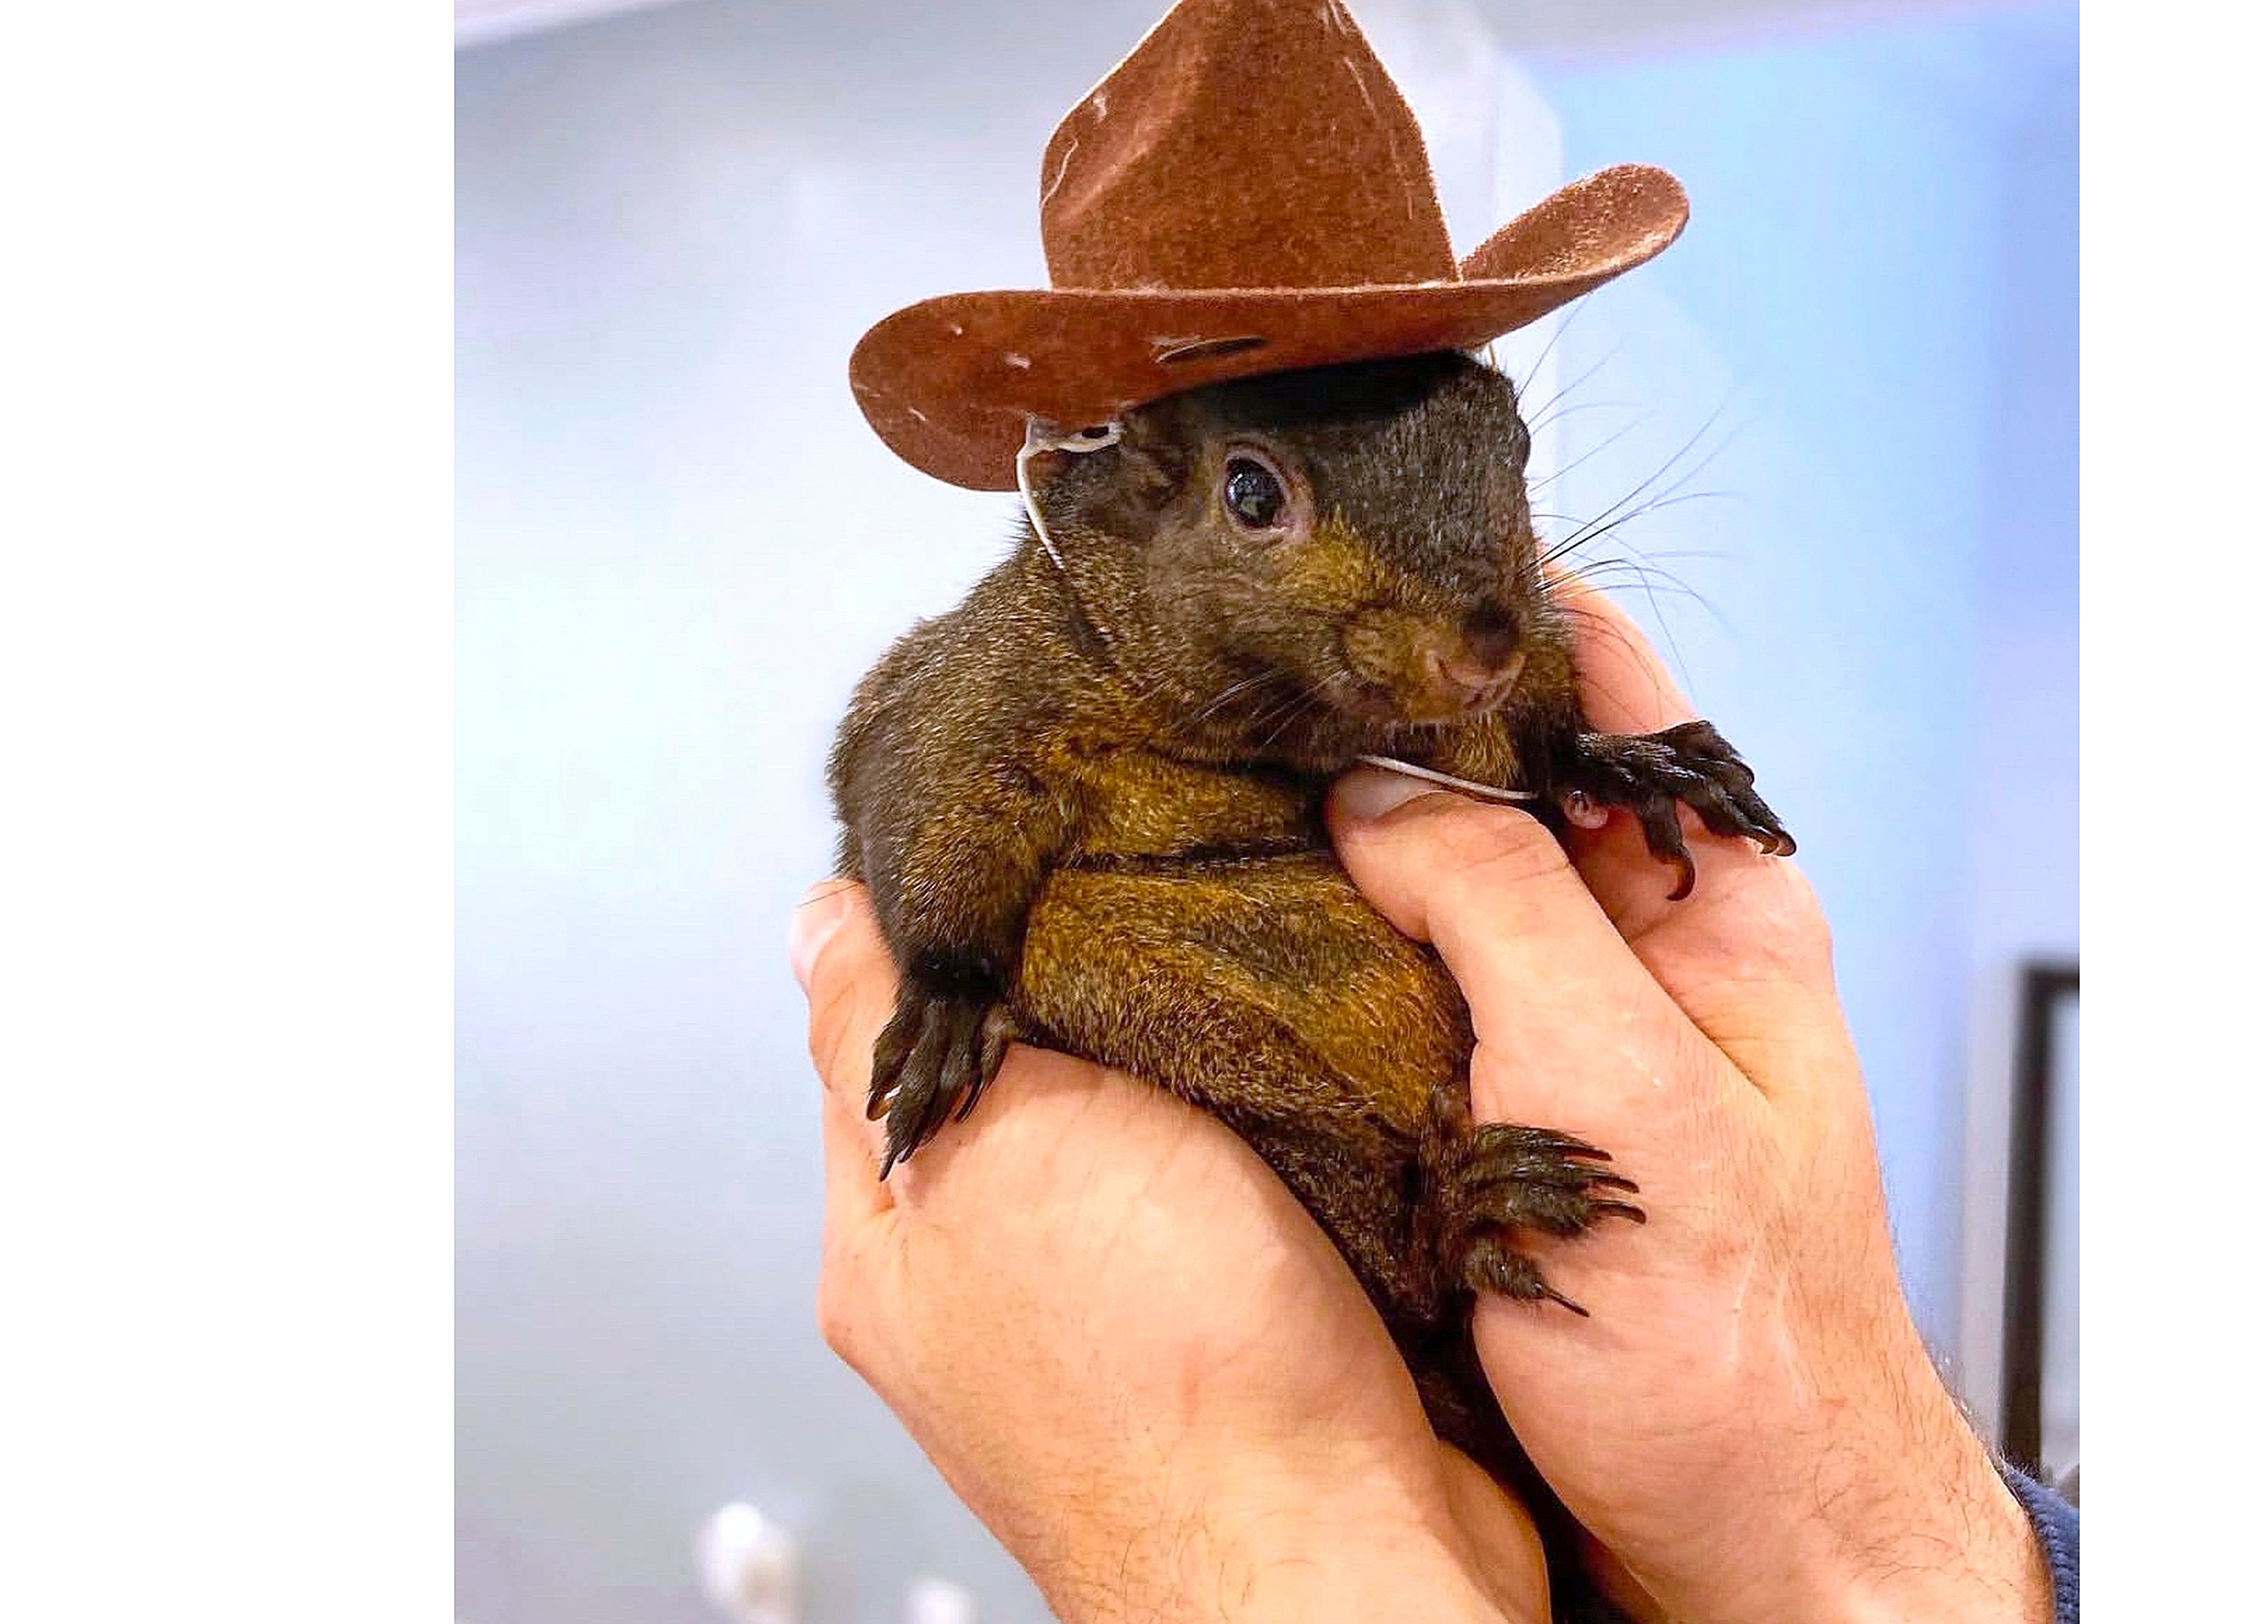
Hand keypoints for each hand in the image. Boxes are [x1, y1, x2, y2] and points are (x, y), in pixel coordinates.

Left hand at [791, 885, 1545, 1622]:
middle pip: (1017, 1070)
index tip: (1019, 829)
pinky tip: (1313, 1073)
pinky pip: (1247, 1180)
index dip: (943, 919)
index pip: (879, 1030)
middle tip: (1157, 887)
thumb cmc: (1161, 1388)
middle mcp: (994, 1284)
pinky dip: (1278, 1122)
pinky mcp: (1242, 1322)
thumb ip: (892, 1033)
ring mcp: (1121, 1310)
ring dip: (1195, 1047)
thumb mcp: (991, 1148)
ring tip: (1247, 967)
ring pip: (1142, 1120)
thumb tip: (819, 923)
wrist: (1335, 1555)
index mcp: (895, 1247)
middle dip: (1084, 979)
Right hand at [1324, 590, 2050, 1623]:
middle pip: (1505, 772)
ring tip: (1211, 782)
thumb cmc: (1737, 1350)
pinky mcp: (1508, 1116)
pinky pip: (1412, 992)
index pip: (1606, 681)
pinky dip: (1334, 955)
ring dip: (1344, 842)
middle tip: (1236, 676)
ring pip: (1444, 883)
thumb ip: (1502, 910)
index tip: (1358, 558)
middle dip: (1379, 721)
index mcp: (1718, 900)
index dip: (1488, 602)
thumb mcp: (1617, 1090)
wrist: (1749, 1543)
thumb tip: (1374, 788)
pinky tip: (1248, 935)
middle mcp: (1644, 946)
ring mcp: (1572, 1031)